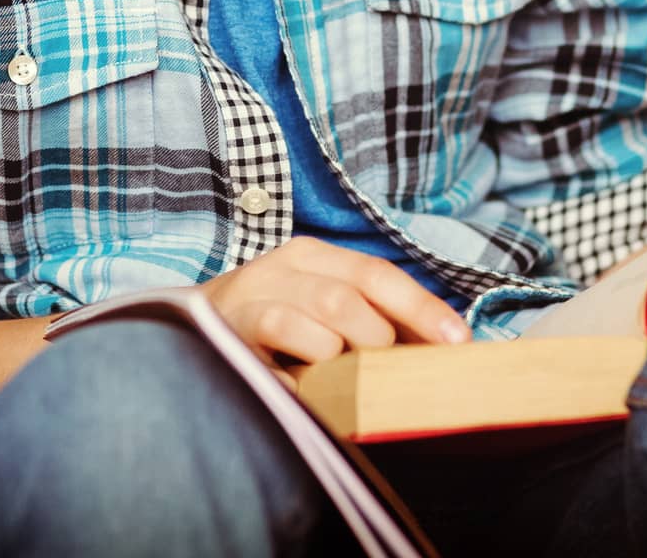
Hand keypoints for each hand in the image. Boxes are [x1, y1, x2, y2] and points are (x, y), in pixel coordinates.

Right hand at [199, 236, 470, 373]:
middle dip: (383, 339)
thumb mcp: (315, 309)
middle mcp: (284, 265)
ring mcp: (255, 292)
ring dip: (348, 355)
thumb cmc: (268, 328)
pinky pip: (283, 341)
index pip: (378, 274)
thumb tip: (434, 350)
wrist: (186, 328)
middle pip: (355, 295)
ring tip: (346, 379)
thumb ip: (365, 319)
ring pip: (327, 315)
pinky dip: (305, 372)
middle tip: (388, 373)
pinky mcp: (231, 327)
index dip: (422, 307)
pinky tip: (308, 389)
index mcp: (314, 255)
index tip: (460, 341)